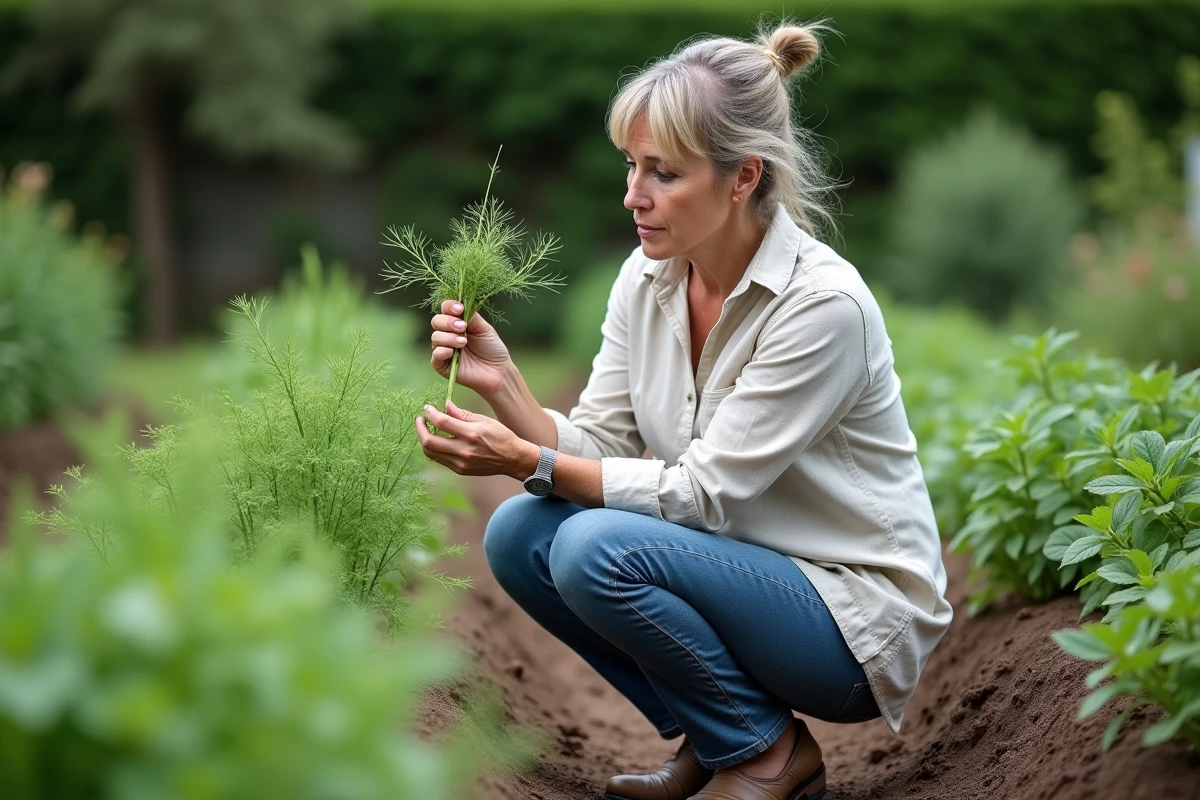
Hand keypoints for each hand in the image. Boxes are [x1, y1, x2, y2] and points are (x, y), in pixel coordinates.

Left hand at [415, 400, 536, 478]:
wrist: (512, 459)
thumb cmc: (501, 436)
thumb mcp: (484, 420)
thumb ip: (462, 414)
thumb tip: (445, 405)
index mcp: (472, 433)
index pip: (442, 422)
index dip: (430, 414)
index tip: (427, 408)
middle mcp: (464, 450)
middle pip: (429, 441)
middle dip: (420, 429)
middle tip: (420, 420)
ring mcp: (461, 462)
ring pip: (430, 453)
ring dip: (424, 439)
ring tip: (426, 430)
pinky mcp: (460, 470)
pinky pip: (438, 459)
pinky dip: (433, 449)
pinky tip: (437, 440)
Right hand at [430, 299, 511, 397]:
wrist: (498, 371)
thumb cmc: (492, 349)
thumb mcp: (484, 328)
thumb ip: (471, 316)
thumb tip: (460, 305)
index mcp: (457, 322)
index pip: (445, 309)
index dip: (449, 306)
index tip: (460, 309)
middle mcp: (448, 334)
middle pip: (436, 321)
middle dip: (448, 322)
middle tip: (463, 327)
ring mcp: (444, 349)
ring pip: (435, 337)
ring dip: (449, 337)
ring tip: (464, 342)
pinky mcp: (442, 365)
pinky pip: (435, 355)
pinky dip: (442, 351)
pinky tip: (453, 352)